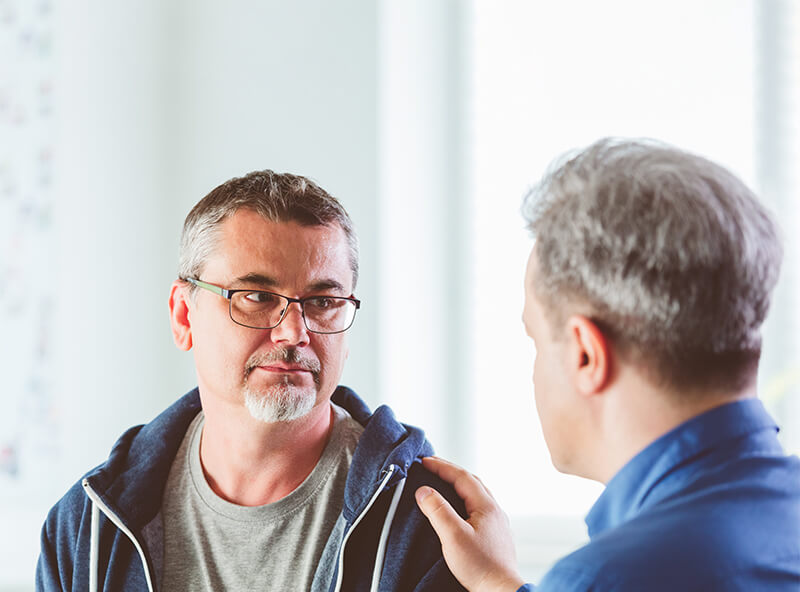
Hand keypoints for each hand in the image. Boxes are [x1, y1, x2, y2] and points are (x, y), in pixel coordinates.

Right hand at [415, 456, 524, 591]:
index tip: (423, 461)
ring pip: (477, 493)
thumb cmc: (480, 566)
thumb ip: (438, 511)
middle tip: (431, 466)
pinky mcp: (494, 535)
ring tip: (442, 482)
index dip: (441, 466)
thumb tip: (423, 490)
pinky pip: (479, 506)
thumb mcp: (453, 536)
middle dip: (450, 471)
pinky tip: (458, 507)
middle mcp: (494, 510)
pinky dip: (465, 498)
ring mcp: (496, 522)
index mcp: (486, 505)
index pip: (461, 476)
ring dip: (459, 484)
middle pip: (471, 481)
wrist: (500, 590)